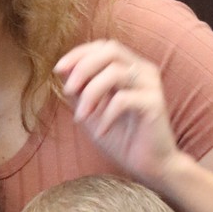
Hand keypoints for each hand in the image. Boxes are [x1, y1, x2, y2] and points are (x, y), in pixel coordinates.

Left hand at [55, 39, 180, 185]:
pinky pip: (123, 99)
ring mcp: (150, 85)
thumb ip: (80, 91)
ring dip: (91, 93)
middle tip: (68, 91)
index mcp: (129, 68)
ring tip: (81, 117)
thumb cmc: (122, 138)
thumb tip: (63, 70)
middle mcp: (143, 70)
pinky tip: (101, 131)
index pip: (103, 46)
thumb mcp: (92, 111)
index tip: (58, 69)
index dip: (79, 53)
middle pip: (111, 50)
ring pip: (115, 72)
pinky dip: (106, 115)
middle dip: (83, 67)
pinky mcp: (154, 103)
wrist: (149, 165)